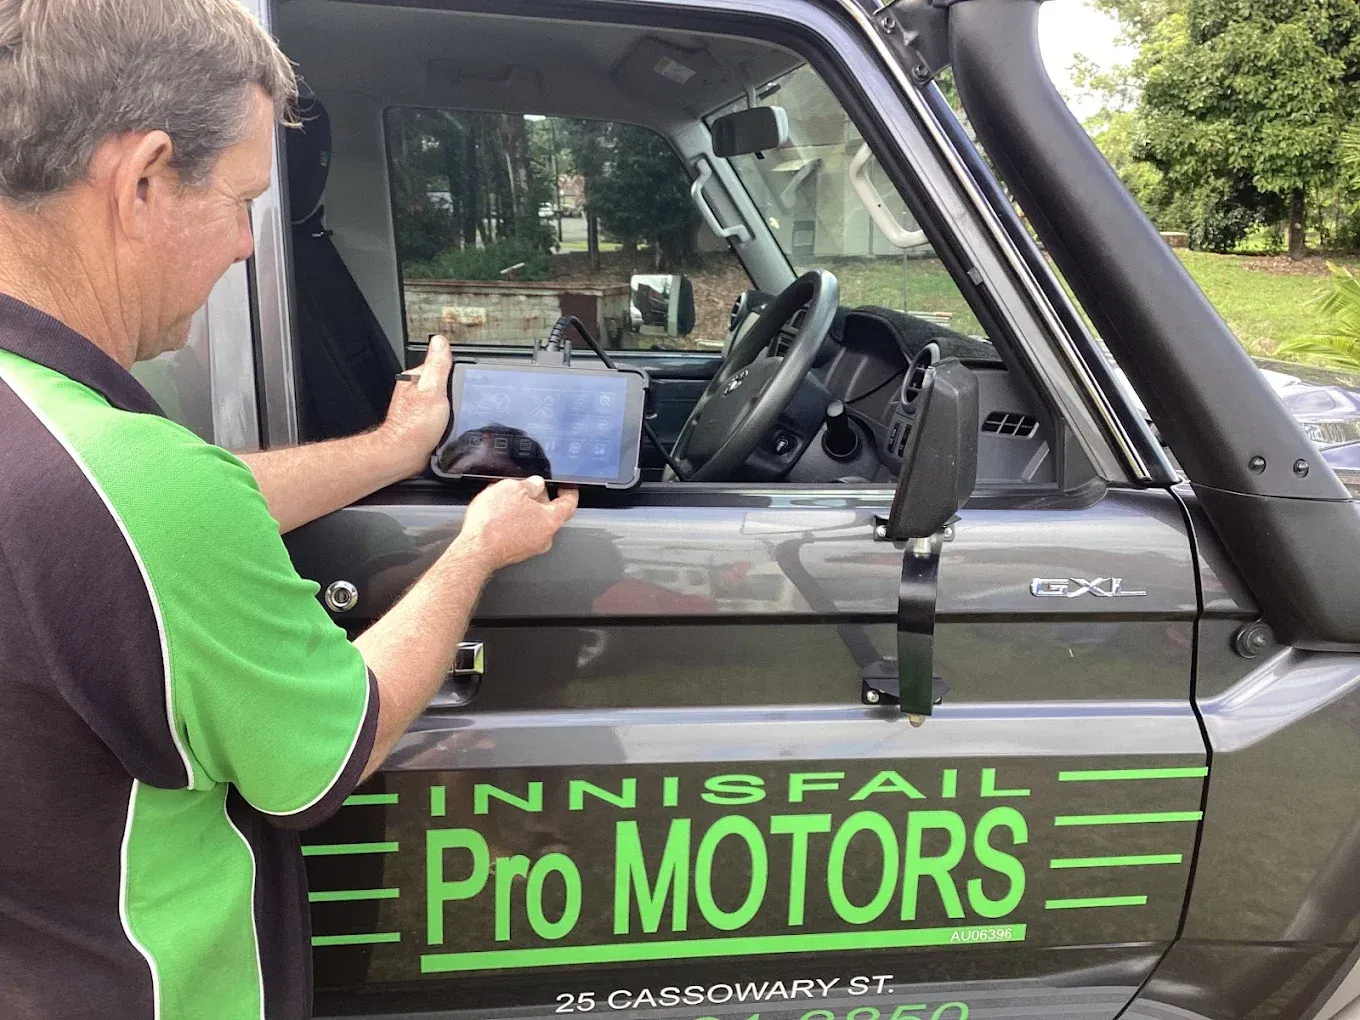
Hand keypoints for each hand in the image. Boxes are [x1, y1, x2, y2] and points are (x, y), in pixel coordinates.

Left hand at [380, 335, 453, 475]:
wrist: (406, 454)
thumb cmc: (414, 427)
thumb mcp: (432, 391)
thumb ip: (438, 366)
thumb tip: (440, 341)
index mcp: (415, 378)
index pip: (440, 364)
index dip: (455, 373)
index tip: (460, 383)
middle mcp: (414, 389)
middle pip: (443, 382)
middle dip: (453, 391)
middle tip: (454, 404)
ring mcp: (418, 404)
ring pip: (443, 398)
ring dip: (451, 405)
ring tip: (450, 415)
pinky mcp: (423, 418)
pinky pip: (441, 411)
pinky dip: (447, 416)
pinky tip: (447, 423)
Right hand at [454, 476, 577, 571]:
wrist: (475, 550)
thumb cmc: (493, 523)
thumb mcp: (512, 489)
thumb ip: (530, 484)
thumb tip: (536, 484)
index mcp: (550, 520)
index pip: (569, 504)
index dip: (569, 492)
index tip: (567, 487)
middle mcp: (545, 537)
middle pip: (550, 513)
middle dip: (541, 499)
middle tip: (529, 489)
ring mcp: (531, 547)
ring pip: (535, 524)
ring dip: (526, 511)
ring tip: (508, 501)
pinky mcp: (517, 553)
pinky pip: (522, 533)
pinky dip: (516, 523)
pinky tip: (501, 516)